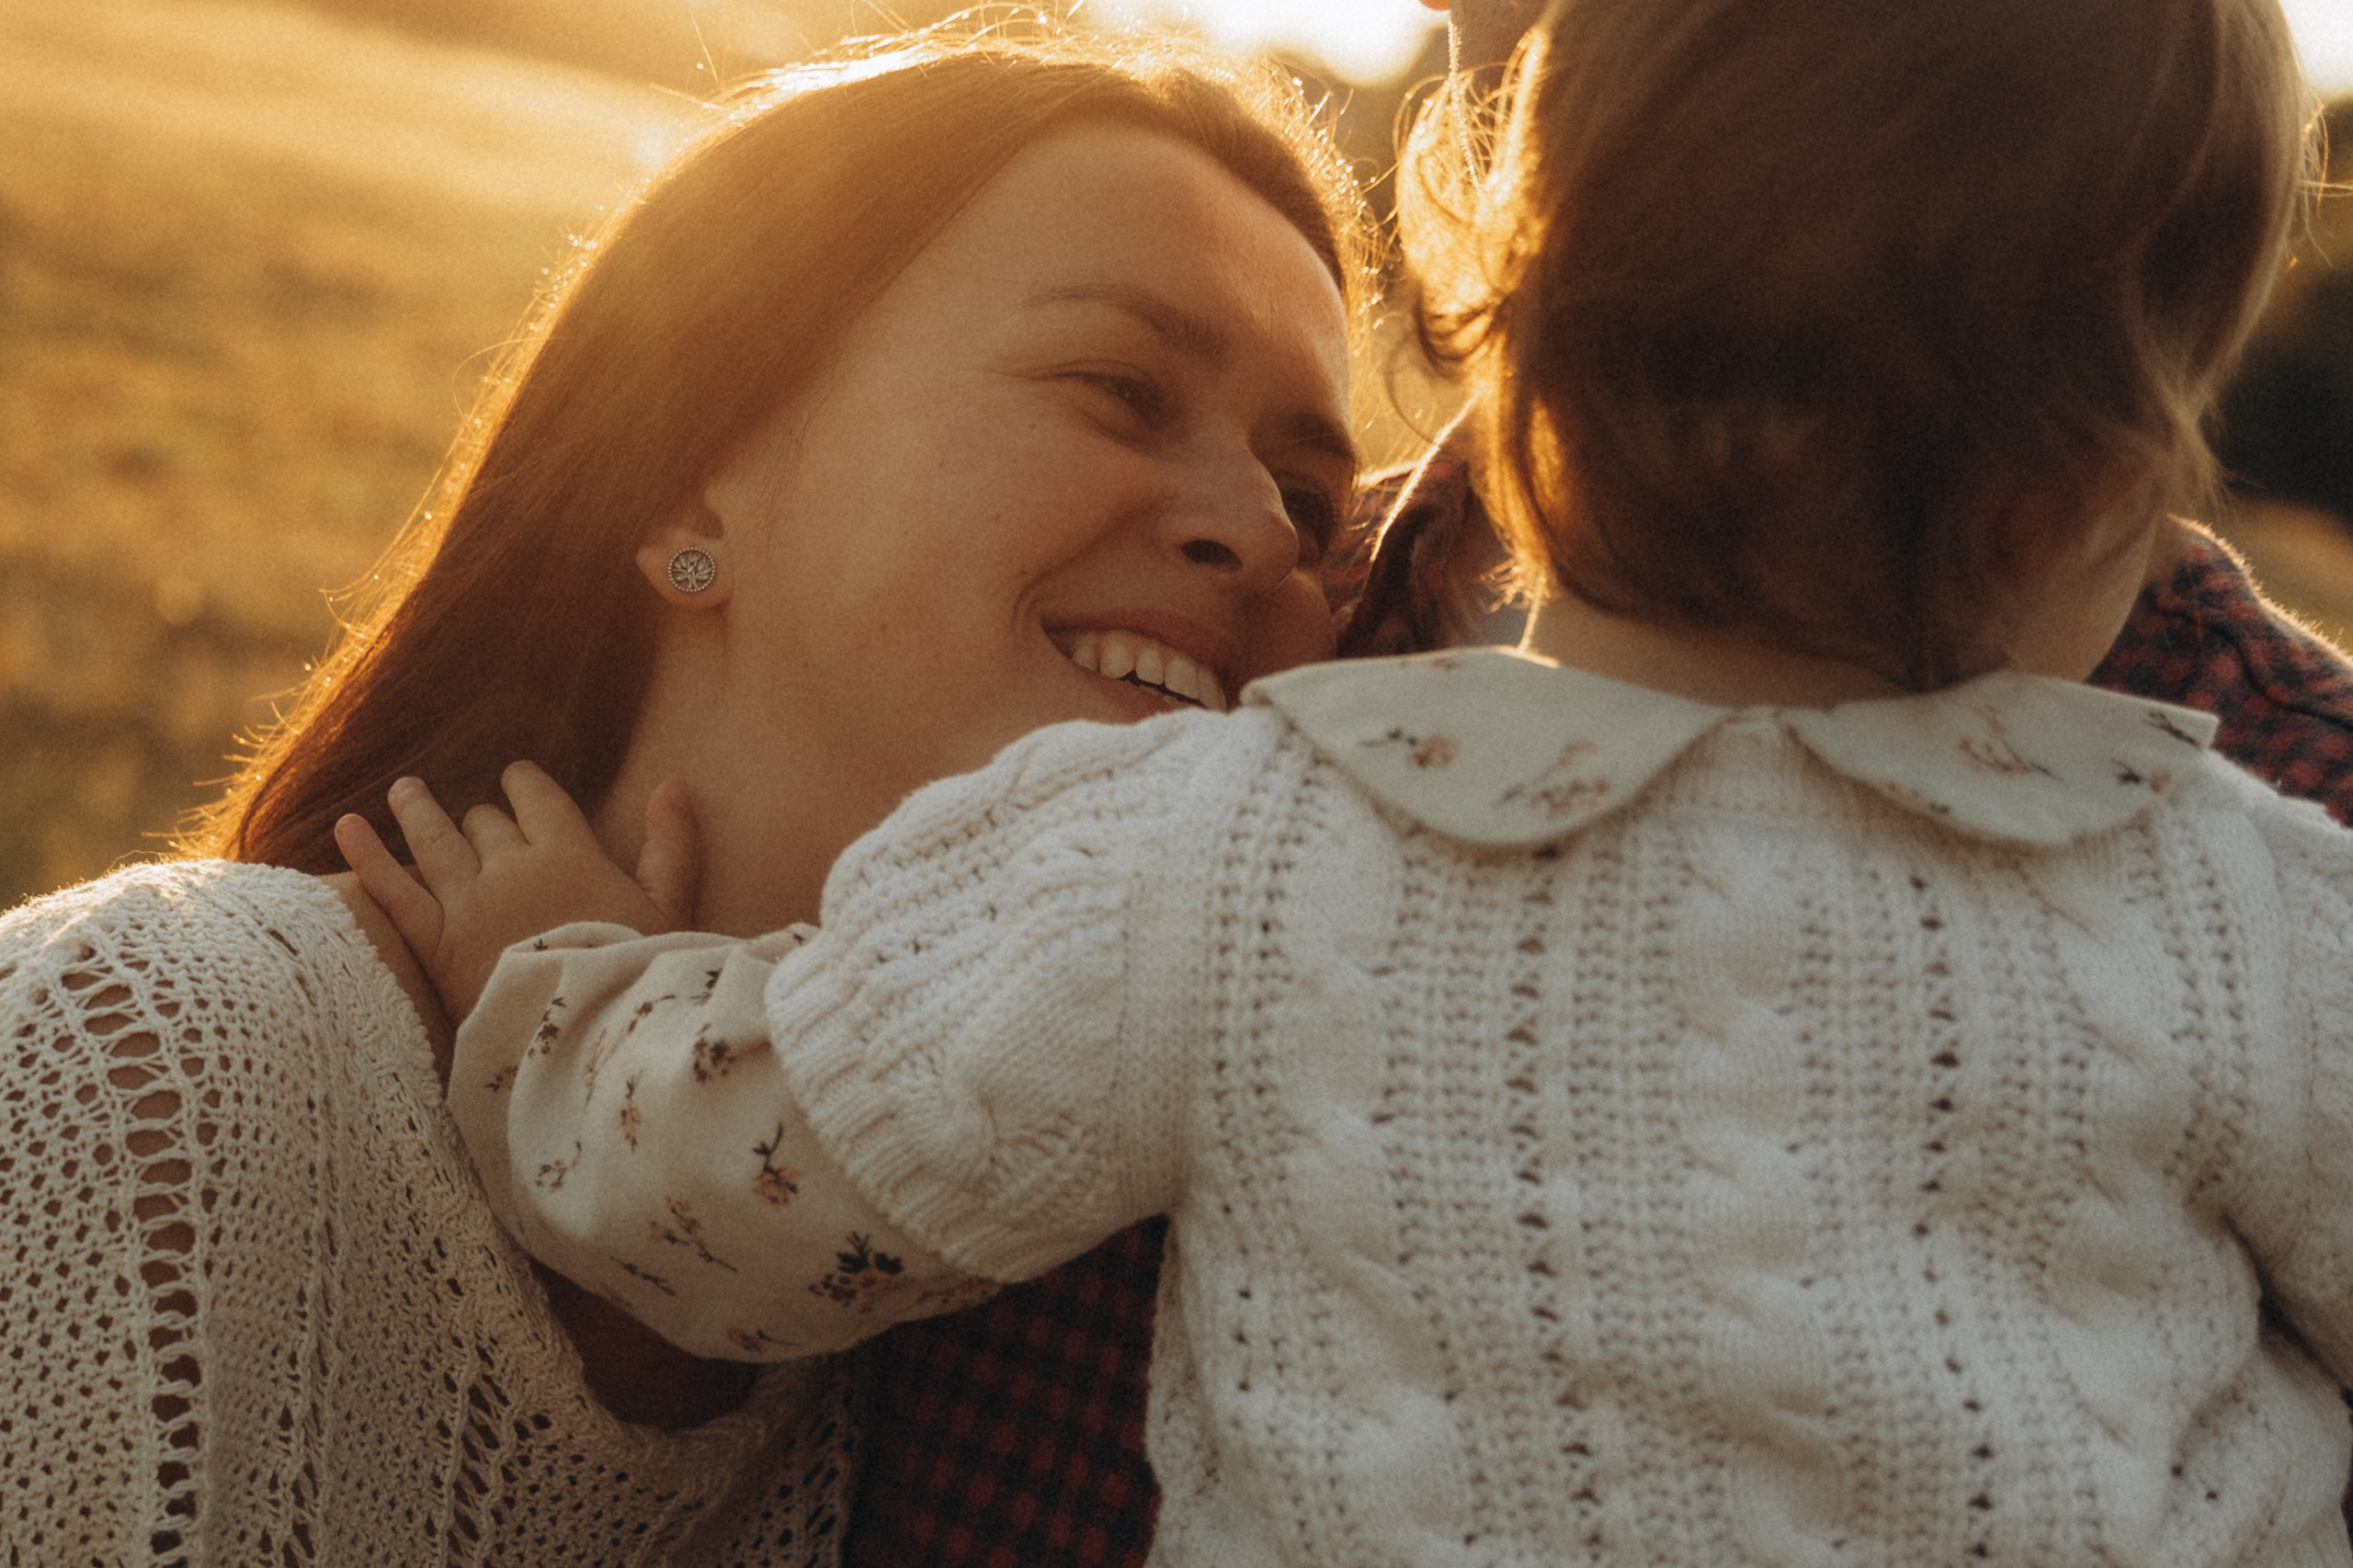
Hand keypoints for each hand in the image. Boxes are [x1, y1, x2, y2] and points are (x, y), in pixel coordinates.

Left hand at [333, 762, 700, 1019]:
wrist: (585, 1038)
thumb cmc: (638, 977)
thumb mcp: (670, 911)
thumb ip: (672, 845)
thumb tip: (675, 782)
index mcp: (569, 854)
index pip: (538, 799)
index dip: (525, 784)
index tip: (517, 778)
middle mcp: (511, 867)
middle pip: (486, 824)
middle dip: (481, 818)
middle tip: (474, 818)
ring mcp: (466, 903)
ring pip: (434, 841)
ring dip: (419, 810)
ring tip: (407, 791)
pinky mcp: (432, 944)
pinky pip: (391, 890)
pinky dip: (366, 854)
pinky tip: (347, 825)